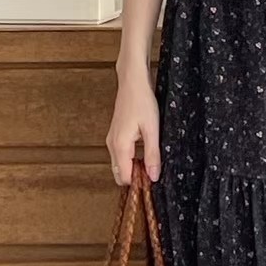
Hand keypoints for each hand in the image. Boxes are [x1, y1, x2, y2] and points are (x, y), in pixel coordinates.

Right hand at [106, 62, 160, 185]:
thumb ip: (152, 155)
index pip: (125, 178)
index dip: (139, 183)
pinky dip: (131, 159)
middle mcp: (112, 145)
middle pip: (120, 174)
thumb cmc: (142, 101)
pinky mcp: (115, 135)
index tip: (153, 179)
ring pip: (120, 165)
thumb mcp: (152, 130)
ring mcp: (112, 140)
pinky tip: (144, 152)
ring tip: (150, 161)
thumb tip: (153, 176)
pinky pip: (120, 156)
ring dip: (133, 168)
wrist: (132, 82)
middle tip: (152, 171)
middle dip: (135, 178)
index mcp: (120, 146)